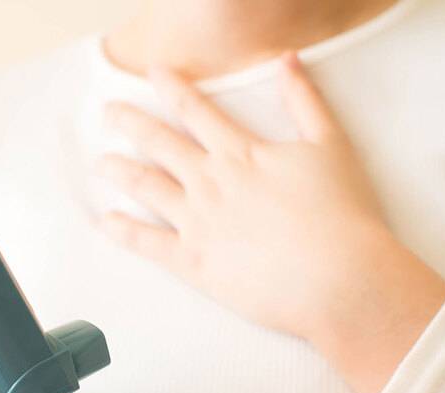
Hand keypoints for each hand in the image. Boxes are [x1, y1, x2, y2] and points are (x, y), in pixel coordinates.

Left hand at [98, 53, 444, 392]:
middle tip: (109, 111)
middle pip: (160, 143)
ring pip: (146, 186)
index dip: (171, 87)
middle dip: (131, 122)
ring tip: (102, 163)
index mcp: (240, 153)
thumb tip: (287, 60)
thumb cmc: (342, 215)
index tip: (153, 73)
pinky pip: (147, 243)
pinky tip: (106, 221)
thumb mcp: (331, 145)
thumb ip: (305, 100)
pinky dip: (123, 230)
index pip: (195, 111)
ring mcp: (197, 222)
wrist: (339, 279)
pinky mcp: (193, 262)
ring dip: (120, 170)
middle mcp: (211, 182)